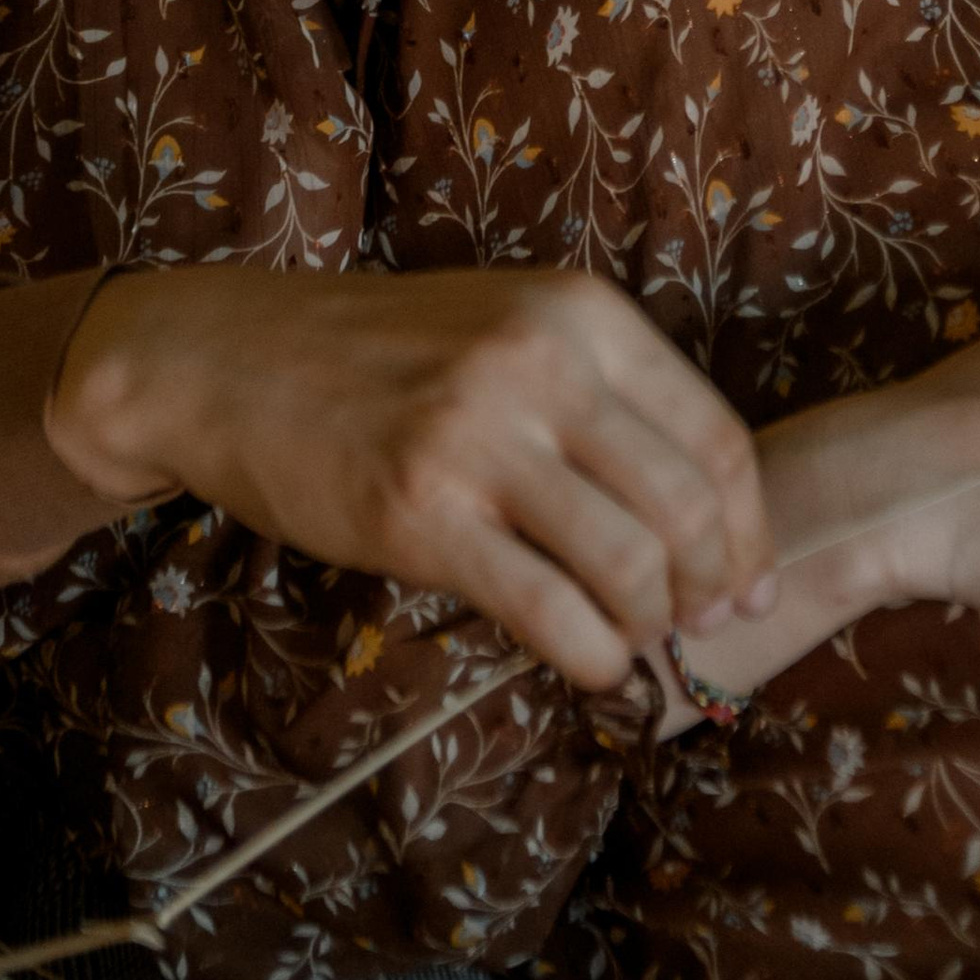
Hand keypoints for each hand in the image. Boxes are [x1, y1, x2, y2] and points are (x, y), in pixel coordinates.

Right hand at [51, 263, 774, 694]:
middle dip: (711, 587)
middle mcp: (543, 367)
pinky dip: (590, 655)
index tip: (748, 585)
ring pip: (628, 563)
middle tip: (699, 625)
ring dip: (649, 625)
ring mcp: (479, 440)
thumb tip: (700, 516)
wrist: (231, 359)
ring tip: (634, 640)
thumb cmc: (383, 355)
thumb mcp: (512, 328)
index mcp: (583, 314)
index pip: (714, 437)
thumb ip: (602, 396)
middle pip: (685, 507)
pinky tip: (589, 664)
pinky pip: (545, 608)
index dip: (747, 529)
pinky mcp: (420, 515)